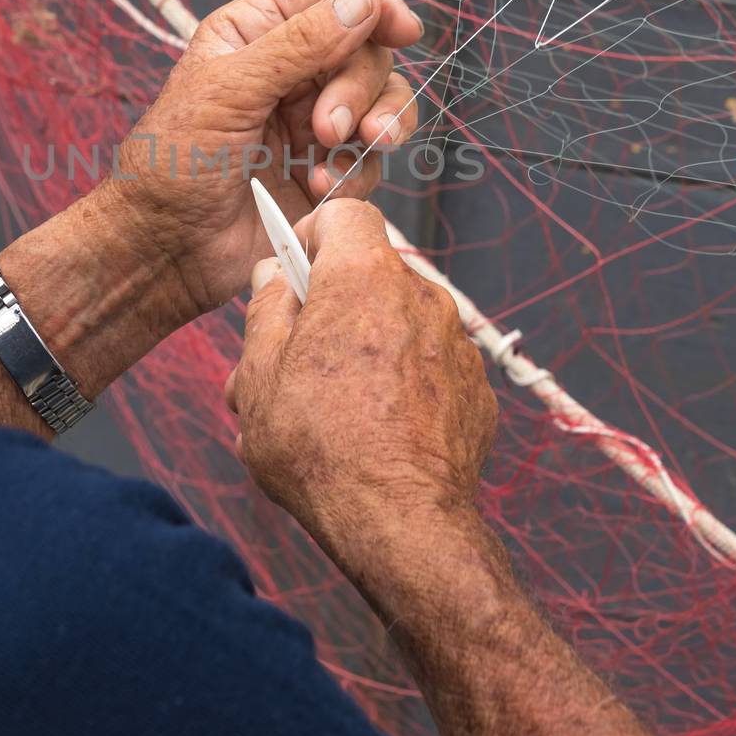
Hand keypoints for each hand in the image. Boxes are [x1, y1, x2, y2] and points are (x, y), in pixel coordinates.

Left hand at [110, 0, 422, 316]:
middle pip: (368, 50)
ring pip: (382, 105)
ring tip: (343, 152)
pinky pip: (370, 160)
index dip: (373, 3)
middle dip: (361, 87)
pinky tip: (316, 191)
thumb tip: (363, 1)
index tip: (402, 31)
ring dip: (376, 127)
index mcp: (256, 30)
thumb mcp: (230, 89)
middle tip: (328, 129)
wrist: (167, 247)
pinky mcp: (326, 171)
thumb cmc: (173, 161)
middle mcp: (290, 71)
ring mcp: (312, 122)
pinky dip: (354, 173)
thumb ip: (299, 43)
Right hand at [224, 199, 497, 549]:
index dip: (312, 236)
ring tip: (321, 410)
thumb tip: (274, 276)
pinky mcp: (474, 389)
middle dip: (327, 307)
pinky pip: (427, 366)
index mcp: (365, 278)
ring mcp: (455, 344)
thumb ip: (267, 309)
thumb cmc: (320, 447)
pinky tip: (371, 430)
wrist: (400, 521)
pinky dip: (399, 384)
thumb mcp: (260, 373)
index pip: (346, 213)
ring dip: (360, 350)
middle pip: (367, 276)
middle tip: (289, 362)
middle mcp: (420, 297)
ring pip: (396, 324)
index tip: (291, 275)